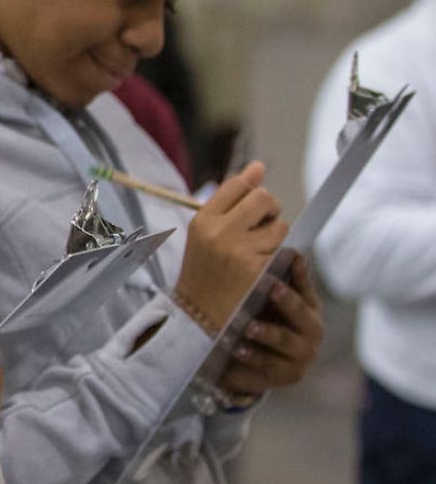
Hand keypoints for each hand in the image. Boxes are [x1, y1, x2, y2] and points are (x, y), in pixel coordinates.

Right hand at [175, 162, 287, 332]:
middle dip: (269, 209)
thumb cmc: (204, 273)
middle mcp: (219, 231)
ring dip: (276, 236)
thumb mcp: (205, 235)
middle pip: (263, 198)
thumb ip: (230, 202)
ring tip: (258, 252)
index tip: (255, 194)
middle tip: (261, 225)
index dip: (251, 186)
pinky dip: (278, 257)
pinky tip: (262, 269)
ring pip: (279, 225)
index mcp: (203, 220)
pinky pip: (283, 250)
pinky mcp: (259, 269)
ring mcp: (240, 250)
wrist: (200, 317)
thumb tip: (259, 166)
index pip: (236, 185)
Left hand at [220, 255, 324, 394]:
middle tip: (271, 289)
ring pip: (285, 343)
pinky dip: (253, 356)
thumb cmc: (264, 322)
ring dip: (266, 333)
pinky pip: (268, 366)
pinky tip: (238, 348)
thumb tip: (293, 252)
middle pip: (302, 317)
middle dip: (287, 303)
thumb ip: (283, 280)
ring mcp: (300, 358)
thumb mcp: (270, 301)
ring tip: (248, 326)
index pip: (305, 294)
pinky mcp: (285, 377)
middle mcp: (310, 335)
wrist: (249, 364)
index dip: (297, 279)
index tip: (283, 268)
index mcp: (310, 312)